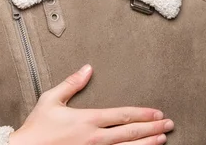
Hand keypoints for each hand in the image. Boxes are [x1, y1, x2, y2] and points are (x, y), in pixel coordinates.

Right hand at [9, 65, 173, 144]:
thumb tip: (87, 68)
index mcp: (87, 120)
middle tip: (169, 124)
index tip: (157, 113)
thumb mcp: (51, 100)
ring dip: (147, 144)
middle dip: (152, 128)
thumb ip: (72, 83)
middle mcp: (94, 138)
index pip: (122, 115)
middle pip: (130, 133)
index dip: (142, 114)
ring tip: (162, 140)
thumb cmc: (36, 129)